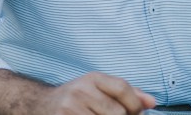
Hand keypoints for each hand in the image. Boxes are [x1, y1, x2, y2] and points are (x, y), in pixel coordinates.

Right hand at [37, 72, 155, 114]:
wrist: (38, 105)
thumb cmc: (75, 99)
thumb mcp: (98, 89)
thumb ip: (127, 93)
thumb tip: (152, 102)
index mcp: (93, 78)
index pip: (123, 88)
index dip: (136, 104)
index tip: (138, 113)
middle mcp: (81, 91)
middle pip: (117, 112)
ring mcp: (70, 108)